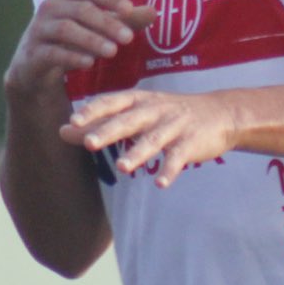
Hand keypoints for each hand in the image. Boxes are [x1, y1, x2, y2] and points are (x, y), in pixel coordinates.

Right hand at [5, 0, 155, 97]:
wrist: (34, 68)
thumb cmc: (70, 41)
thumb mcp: (98, 29)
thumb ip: (124, 20)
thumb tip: (154, 11)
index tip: (130, 10)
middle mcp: (51, 8)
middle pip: (81, 10)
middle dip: (107, 23)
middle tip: (128, 38)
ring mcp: (38, 30)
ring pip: (66, 30)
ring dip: (91, 40)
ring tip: (113, 52)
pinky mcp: (32, 53)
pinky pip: (52, 52)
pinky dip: (71, 57)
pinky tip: (89, 63)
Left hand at [61, 88, 237, 188]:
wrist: (220, 114)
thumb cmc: (168, 114)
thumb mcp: (135, 113)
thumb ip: (101, 122)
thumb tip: (63, 130)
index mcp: (138, 101)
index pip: (111, 103)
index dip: (92, 112)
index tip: (72, 122)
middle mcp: (155, 110)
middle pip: (129, 121)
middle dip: (108, 131)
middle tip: (88, 143)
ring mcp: (174, 126)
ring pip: (153, 140)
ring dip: (137, 153)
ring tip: (121, 166)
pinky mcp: (192, 143)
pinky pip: (179, 157)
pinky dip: (170, 170)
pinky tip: (160, 183)